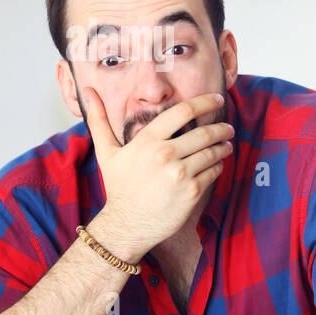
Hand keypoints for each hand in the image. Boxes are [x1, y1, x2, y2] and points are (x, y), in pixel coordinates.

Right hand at [83, 89, 233, 261]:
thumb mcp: (106, 152)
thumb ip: (98, 120)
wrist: (127, 224)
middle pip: (204, 132)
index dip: (205, 102)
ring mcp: (180, 174)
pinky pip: (214, 172)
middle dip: (221, 128)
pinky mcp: (192, 192)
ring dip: (223, 146)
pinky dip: (219, 165)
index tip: (217, 99)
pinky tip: (218, 164)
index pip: (183, 111)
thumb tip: (87, 90)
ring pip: (213, 152)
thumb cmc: (119, 187)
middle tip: (228, 127)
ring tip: (226, 144)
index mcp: (147, 140)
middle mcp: (165, 154)